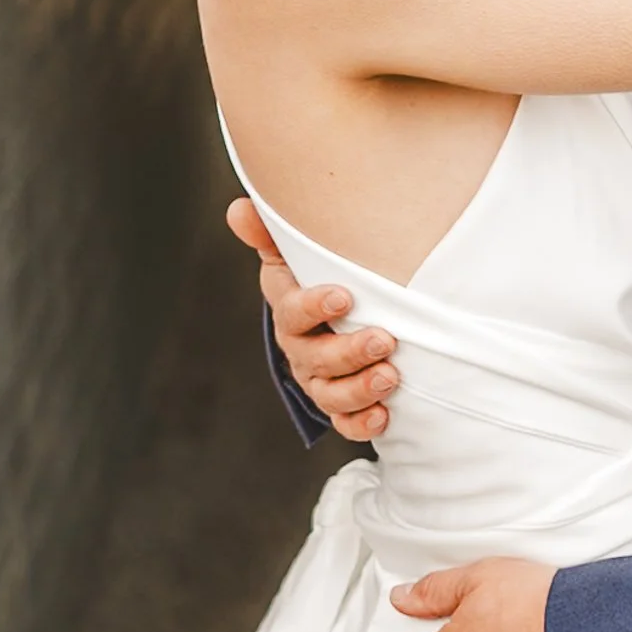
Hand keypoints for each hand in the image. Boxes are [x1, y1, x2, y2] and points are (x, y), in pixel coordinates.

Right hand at [228, 197, 401, 439]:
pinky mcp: (340, 406)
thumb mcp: (296, 254)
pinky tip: (384, 415)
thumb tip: (240, 207)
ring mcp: (319, 381)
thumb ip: (272, 233)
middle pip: (316, 358)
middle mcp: (301, 350)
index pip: (292, 312)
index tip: (345, 297)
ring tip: (391, 376)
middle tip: (384, 339)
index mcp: (291, 312)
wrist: (331, 320)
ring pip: (331, 395)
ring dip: (360, 389)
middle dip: (349, 352)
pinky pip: (345, 423)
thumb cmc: (317, 279)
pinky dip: (362, 423)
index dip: (314, 306)